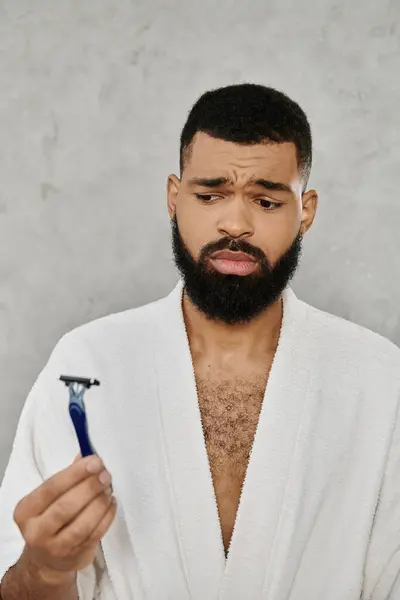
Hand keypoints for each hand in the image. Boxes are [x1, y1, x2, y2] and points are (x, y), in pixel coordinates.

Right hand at [13, 454, 115, 583]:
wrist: (46, 561)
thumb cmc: (50, 519)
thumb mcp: (50, 499)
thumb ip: (68, 477)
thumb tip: (86, 454)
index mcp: (26, 510)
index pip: (51, 487)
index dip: (75, 473)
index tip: (95, 461)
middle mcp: (37, 531)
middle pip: (66, 506)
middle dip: (90, 487)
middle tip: (106, 475)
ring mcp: (56, 547)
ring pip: (82, 524)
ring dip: (100, 502)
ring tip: (108, 489)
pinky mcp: (75, 556)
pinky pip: (95, 534)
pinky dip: (107, 516)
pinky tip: (111, 503)